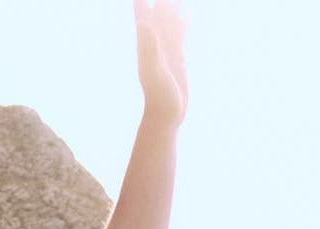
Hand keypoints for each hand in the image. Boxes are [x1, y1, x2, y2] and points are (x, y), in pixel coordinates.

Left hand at [135, 0, 187, 128]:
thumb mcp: (153, 70)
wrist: (166, 114)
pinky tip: (188, 10)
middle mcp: (154, 38)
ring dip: (172, 2)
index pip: (142, 6)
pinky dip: (183, 18)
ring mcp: (166, 45)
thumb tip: (144, 23)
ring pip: (170, 14)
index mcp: (146, 38)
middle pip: (159, 6)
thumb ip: (148, 47)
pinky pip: (180, 29)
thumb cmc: (158, 96)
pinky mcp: (177, 53)